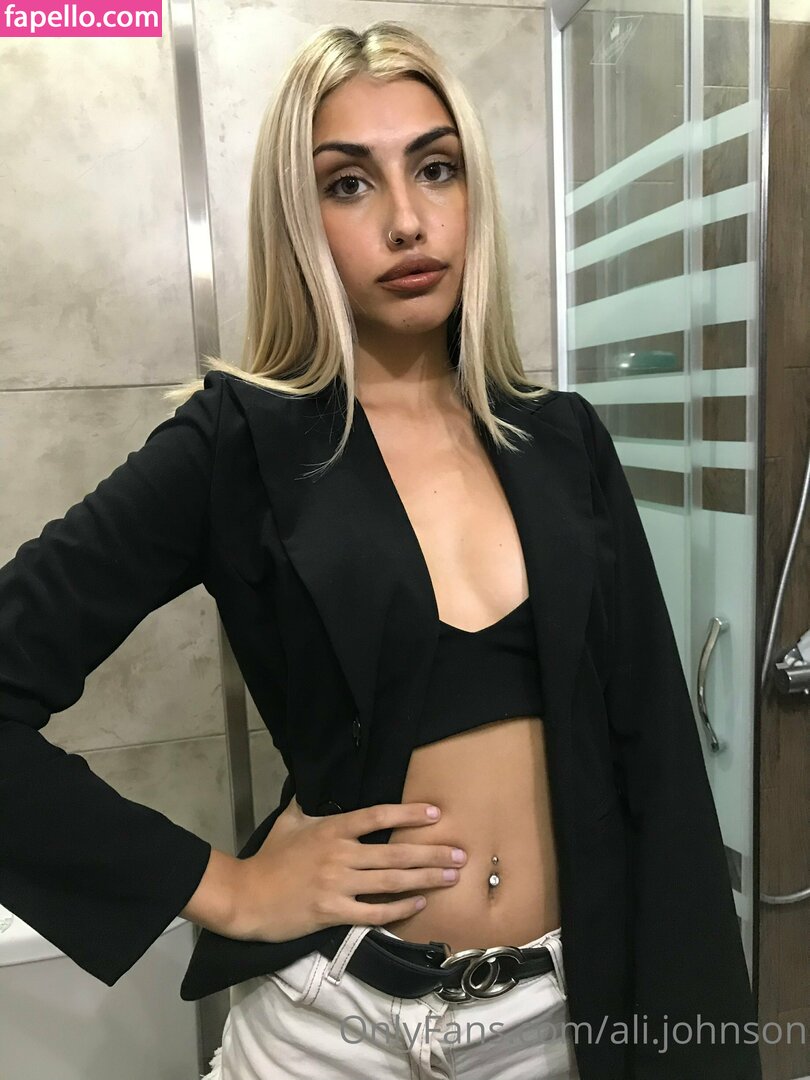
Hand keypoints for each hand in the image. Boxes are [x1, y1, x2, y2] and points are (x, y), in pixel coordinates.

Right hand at [226, 799, 466, 942]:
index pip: (377, 816)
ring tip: (451, 876)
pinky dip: (400, 909)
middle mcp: (340, 855)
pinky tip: (419, 903)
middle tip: (459, 854)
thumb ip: (308, 804)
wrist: (246, 896)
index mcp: (331, 829)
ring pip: (391, 882)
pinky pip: (374, 912)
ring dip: (425, 879)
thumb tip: (315, 782)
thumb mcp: (289, 822)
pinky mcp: (334, 912)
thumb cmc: (269, 858)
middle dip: (431, 852)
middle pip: (395, 852)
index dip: (408, 814)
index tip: (434, 814)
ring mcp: (338, 884)